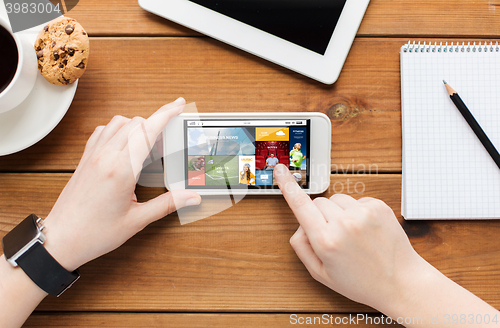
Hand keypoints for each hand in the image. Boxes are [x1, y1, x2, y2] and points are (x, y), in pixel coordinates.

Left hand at [42, 98, 200, 271]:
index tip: (178, 105)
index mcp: (121, 170)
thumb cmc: (95, 233)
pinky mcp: (85, 159)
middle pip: (135, 123)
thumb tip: (191, 197)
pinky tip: (124, 143)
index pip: (148, 131)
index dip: (166, 114)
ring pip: (117, 122)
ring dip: (136, 125)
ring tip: (148, 141)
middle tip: (169, 137)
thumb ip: (167, 204)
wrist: (62, 239)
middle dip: (155, 122)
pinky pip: (102, 131)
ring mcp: (93, 156)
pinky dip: (117, 129)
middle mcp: (105, 157)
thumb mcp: (137, 220)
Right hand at [274, 164, 425, 312]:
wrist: (401, 282)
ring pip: (336, 200)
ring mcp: (363, 213)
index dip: (287, 186)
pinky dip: (356, 212)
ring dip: (339, 212)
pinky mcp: (378, 207)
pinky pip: (356, 200)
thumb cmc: (361, 282)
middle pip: (318, 202)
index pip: (301, 205)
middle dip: (320, 216)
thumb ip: (302, 247)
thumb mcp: (321, 273)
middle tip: (334, 237)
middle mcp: (344, 224)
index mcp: (326, 241)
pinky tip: (365, 231)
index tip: (280, 170)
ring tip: (352, 235)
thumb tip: (300, 224)